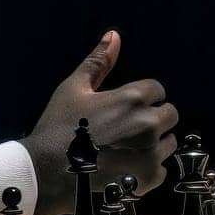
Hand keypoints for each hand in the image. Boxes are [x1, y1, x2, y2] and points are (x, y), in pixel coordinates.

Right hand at [23, 31, 178, 214]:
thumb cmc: (58, 128)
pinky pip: (162, 169)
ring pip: (169, 143)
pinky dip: (148, 169)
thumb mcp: (73, 88)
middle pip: (169, 115)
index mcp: (133, 98)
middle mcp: (148, 124)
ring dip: (154, 144)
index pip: (157, 90)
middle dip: (154, 118)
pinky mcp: (149, 179)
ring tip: (126, 150)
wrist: (44, 174)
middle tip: (128, 129)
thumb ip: (98, 62)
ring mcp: (151, 154)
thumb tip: (114, 36)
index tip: (125, 108)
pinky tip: (126, 168)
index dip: (143, 97)